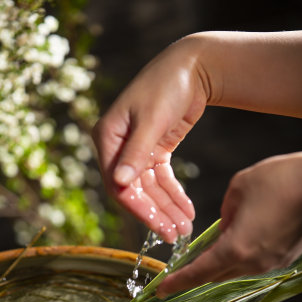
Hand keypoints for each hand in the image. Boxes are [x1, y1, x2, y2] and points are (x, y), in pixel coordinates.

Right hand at [92, 35, 208, 242]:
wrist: (193, 66)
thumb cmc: (168, 85)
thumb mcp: (152, 120)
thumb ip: (136, 153)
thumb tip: (120, 184)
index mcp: (108, 137)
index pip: (118, 183)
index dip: (138, 208)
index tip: (160, 227)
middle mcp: (118, 146)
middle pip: (135, 190)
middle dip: (157, 213)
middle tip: (176, 235)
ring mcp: (136, 150)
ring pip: (150, 188)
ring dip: (168, 208)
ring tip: (186, 228)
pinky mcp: (154, 150)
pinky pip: (162, 179)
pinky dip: (174, 194)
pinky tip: (186, 209)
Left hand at [157, 150, 301, 295]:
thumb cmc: (282, 179)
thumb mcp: (239, 188)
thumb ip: (225, 213)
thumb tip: (225, 227)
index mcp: (236, 248)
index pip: (199, 272)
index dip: (177, 283)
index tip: (160, 291)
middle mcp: (253, 263)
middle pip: (215, 276)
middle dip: (194, 276)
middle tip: (175, 276)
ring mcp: (271, 264)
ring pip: (235, 270)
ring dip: (218, 264)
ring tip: (203, 255)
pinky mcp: (285, 258)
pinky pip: (253, 263)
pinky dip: (238, 257)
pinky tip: (235, 243)